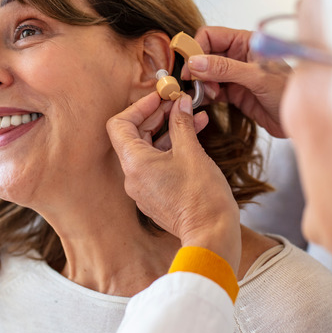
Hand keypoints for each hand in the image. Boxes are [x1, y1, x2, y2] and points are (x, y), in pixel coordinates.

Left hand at [107, 92, 241, 271]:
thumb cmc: (202, 197)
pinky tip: (194, 136)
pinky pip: (157, 164)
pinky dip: (171, 148)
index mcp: (134, 163)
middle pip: (134, 135)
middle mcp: (132, 177)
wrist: (212, 235)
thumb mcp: (191, 151)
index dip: (139, 106)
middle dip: (157, 115)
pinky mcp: (155, 196)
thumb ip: (182, 123)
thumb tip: (180, 103)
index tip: (160, 97)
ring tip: (193, 116)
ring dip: (168, 130)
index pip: (119, 124)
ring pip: (148, 149)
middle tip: (179, 102)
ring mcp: (143, 188)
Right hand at [182, 26, 290, 137]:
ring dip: (200, 83)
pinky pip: (212, 89)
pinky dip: (204, 95)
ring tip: (206, 94)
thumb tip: (195, 63)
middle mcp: (238, 55)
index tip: (190, 66)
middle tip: (196, 83)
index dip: (197, 48)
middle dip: (197, 68)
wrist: (301, 120)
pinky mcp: (234, 93)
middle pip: (205, 54)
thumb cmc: (289, 92)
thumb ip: (225, 69)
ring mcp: (235, 74)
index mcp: (246, 42)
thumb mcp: (257, 77)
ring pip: (206, 73)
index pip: (210, 36)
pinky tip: (204, 101)